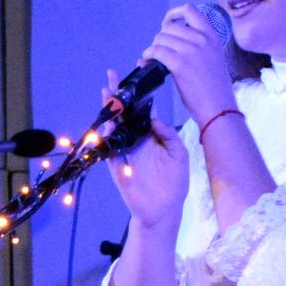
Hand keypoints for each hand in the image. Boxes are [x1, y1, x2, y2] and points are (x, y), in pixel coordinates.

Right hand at [103, 70, 188, 229]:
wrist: (164, 211)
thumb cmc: (174, 183)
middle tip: (112, 74)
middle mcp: (137, 139)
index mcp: (152, 135)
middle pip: (124, 112)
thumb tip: (156, 118)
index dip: (139, 93)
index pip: (143, 109)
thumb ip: (169, 135)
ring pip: (114, 126)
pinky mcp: (117, 164)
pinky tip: (107, 122)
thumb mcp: (179, 155)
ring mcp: (125, 150)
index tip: (136, 75)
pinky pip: (108, 146)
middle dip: (118, 94)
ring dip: (110, 110)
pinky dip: (106, 135)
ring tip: (107, 92)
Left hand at [141, 4, 238, 126]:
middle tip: (160, 51)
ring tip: (152, 59)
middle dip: (161, 37)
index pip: (190, 10)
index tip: (168, 24)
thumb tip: (175, 40)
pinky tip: (146, 63)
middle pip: (170, 26)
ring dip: (152, 48)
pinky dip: (147, 57)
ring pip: (160, 38)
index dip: (174, 14)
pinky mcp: (179, 64)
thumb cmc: (216, 89)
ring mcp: (190, 50)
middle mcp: (201, 39)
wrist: (219, 108)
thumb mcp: (214, 57)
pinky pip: (156, 52)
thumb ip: (199, 45)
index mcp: (212, 36)